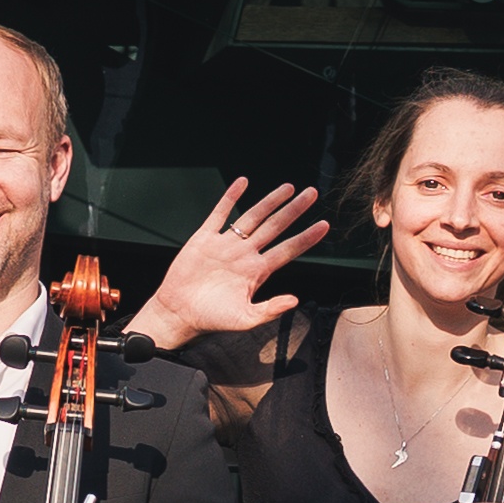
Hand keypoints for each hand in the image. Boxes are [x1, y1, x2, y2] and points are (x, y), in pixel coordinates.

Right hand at [132, 177, 327, 352]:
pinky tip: (243, 183)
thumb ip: (270, 310)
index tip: (324, 225)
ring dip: (270, 201)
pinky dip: (230, 197)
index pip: (288, 249)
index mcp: (257, 271)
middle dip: (294, 210)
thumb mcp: (245, 319)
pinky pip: (219, 213)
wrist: (179, 313)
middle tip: (312, 194)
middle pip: (275, 226)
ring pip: (253, 216)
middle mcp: (245, 254)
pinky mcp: (204, 238)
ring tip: (288, 187)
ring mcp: (226, 244)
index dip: (306, 237)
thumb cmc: (212, 318)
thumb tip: (295, 301)